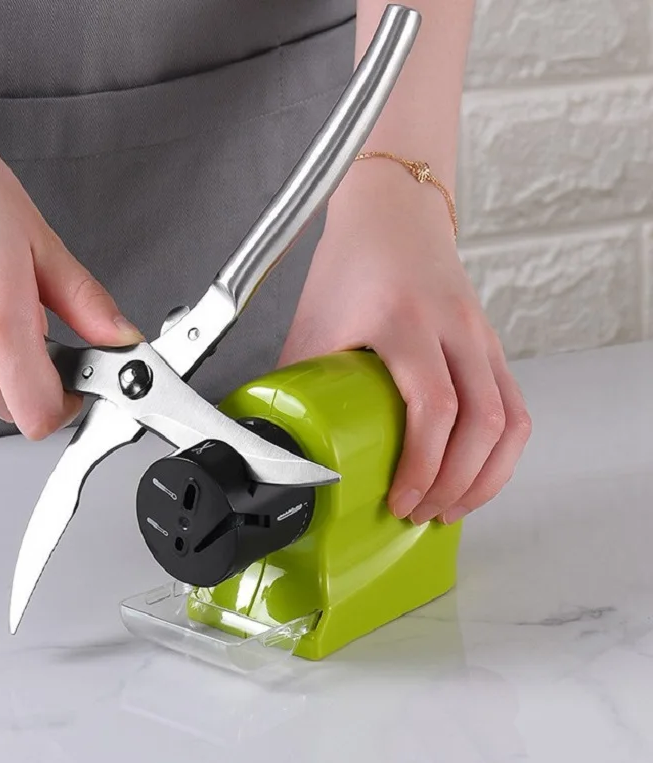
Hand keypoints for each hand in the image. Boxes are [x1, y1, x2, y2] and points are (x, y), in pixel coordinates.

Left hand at [279, 166, 530, 524]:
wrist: (394, 212)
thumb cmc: (352, 262)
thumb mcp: (316, 321)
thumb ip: (302, 379)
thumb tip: (284, 435)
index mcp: (404, 321)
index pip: (433, 406)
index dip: (421, 465)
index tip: (399, 500)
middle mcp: (453, 328)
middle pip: (481, 423)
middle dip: (455, 483)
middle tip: (421, 514)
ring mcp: (480, 335)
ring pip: (509, 420)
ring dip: (485, 475)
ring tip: (451, 506)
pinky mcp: (491, 344)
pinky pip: (515, 406)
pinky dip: (501, 450)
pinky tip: (477, 473)